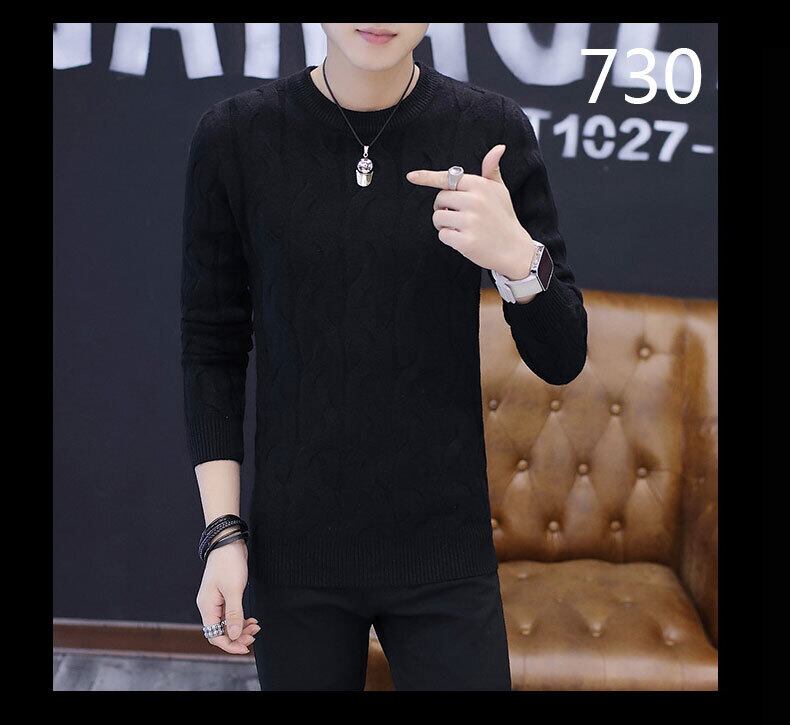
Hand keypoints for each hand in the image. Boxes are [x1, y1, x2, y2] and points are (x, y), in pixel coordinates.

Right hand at [196, 539, 259, 654]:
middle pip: (220, 632)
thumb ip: (234, 614)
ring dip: (240, 628)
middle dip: (237, 637)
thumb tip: (234, 636)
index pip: (214, 636)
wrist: (228, 542)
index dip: (229, 645)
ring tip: (256, 627)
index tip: (246, 647)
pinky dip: (240, 619)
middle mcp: (208, 606)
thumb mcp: (234, 590)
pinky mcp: (223, 595)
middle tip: (254, 636)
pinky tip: (251, 619)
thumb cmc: (229, 563)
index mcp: (207, 607)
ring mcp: (215, 601)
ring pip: (226, 623)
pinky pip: (230, 614)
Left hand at [406, 144, 536, 278]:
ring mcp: (470, 221)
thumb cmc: (504, 218)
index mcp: (480, 185)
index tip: (411, 176)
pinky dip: (449, 239)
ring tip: (460, 228)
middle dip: (443, 207)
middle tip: (457, 215)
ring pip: (438, 217)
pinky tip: (463, 240)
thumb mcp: (500, 191)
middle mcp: (474, 201)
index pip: (447, 178)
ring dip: (443, 224)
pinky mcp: (466, 241)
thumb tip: (498, 148)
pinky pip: (442, 235)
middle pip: (439, 199)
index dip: (427, 177)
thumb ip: (492, 170)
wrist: (514, 249)